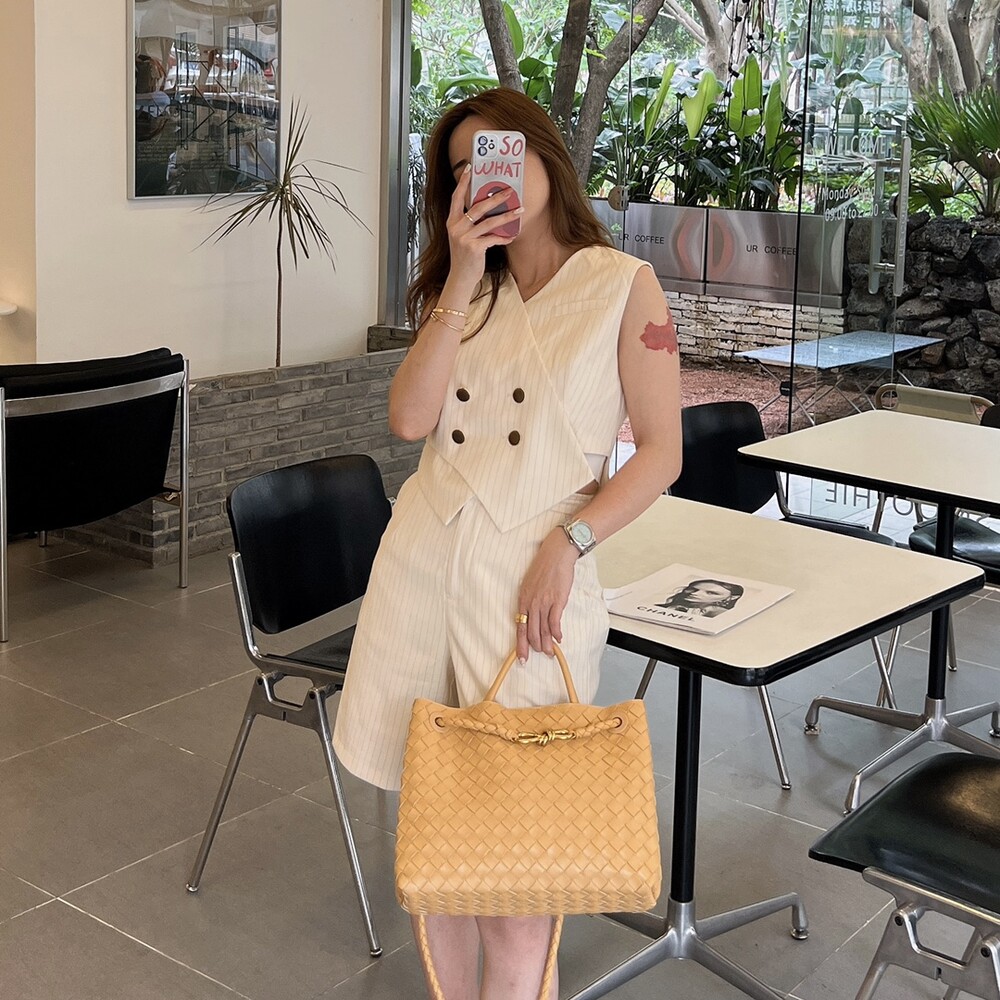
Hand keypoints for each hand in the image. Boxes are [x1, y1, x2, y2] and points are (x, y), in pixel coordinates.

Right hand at [446, 166, 521, 289]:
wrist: (460, 277)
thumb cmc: (464, 257)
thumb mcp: (462, 237)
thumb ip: (471, 224)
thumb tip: (490, 210)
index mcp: (452, 222)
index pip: (456, 197)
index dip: (462, 182)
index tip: (468, 169)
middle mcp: (456, 227)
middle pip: (478, 207)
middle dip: (496, 198)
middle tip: (509, 191)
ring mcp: (464, 238)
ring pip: (489, 222)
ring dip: (507, 216)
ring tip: (519, 210)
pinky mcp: (474, 248)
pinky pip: (493, 238)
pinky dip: (504, 237)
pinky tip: (512, 236)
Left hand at [515, 529, 577, 660]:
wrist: (556, 555)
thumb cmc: (544, 567)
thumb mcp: (530, 584)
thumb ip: (530, 600)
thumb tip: (533, 614)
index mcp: (522, 599)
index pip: (519, 626)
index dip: (520, 643)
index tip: (521, 656)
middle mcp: (531, 603)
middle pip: (531, 631)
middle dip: (534, 646)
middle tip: (539, 655)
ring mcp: (544, 602)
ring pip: (543, 629)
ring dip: (546, 643)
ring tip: (549, 652)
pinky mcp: (557, 600)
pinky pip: (554, 622)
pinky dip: (556, 633)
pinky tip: (558, 639)